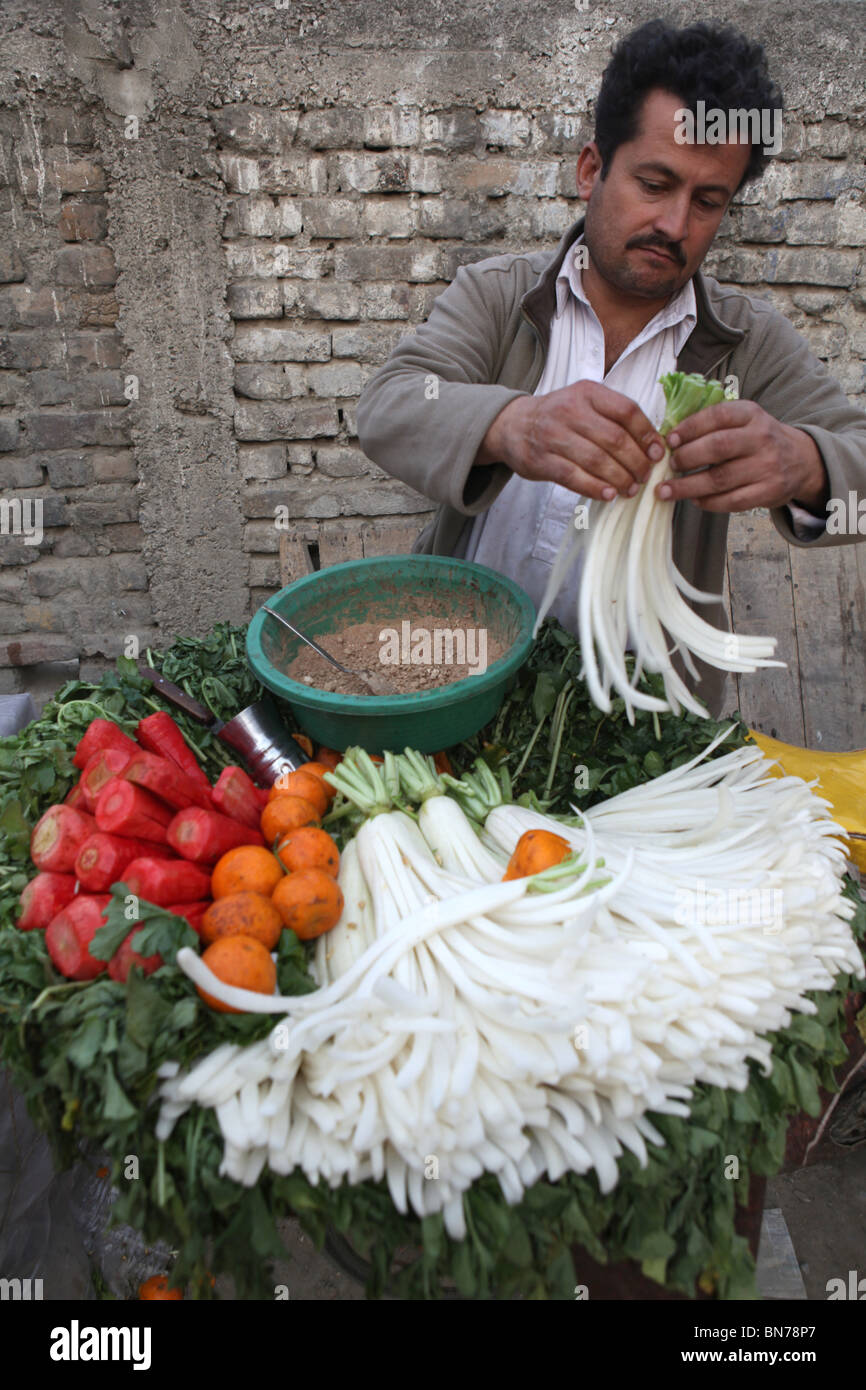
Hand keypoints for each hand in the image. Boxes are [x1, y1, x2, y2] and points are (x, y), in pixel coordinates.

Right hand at [476, 381, 666, 501]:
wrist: (512, 425)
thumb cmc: (558, 416)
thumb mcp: (584, 402)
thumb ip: (614, 417)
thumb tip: (651, 445)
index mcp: (588, 393)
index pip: (626, 411)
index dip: (647, 435)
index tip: (657, 453)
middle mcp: (570, 410)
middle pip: (615, 439)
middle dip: (636, 462)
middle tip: (644, 476)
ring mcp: (554, 435)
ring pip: (597, 460)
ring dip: (619, 479)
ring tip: (630, 488)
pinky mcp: (542, 460)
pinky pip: (574, 477)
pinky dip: (596, 488)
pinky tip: (609, 495)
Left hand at [657, 399, 829, 513]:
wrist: (801, 460)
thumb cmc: (759, 440)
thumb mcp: (744, 420)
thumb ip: (713, 424)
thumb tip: (671, 439)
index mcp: (751, 414)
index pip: (718, 416)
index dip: (690, 428)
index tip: (670, 440)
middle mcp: (761, 438)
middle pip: (717, 448)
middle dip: (687, 458)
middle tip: (670, 465)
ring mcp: (767, 466)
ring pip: (720, 479)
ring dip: (688, 486)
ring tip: (667, 490)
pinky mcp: (769, 492)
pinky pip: (732, 501)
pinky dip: (708, 502)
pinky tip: (694, 499)